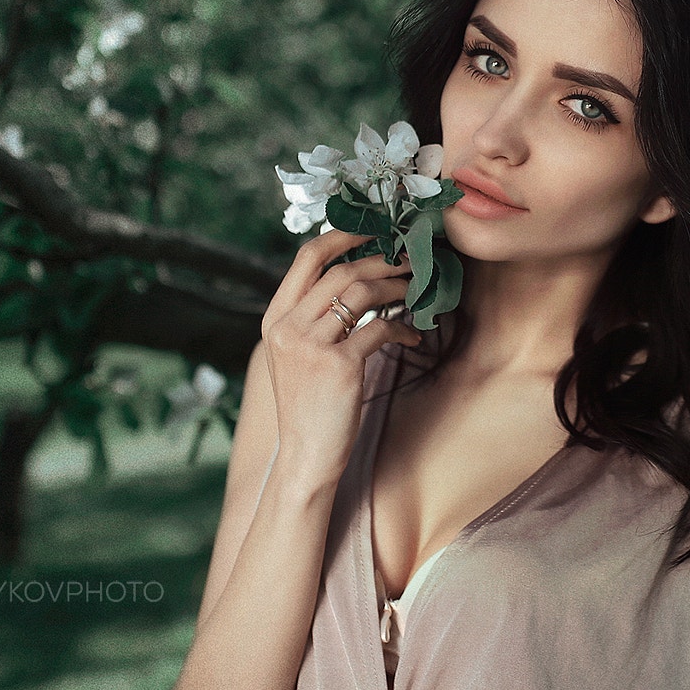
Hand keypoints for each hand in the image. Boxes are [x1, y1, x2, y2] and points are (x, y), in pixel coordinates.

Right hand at [260, 231, 421, 480]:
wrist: (305, 456)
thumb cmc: (309, 405)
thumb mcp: (296, 356)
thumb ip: (312, 318)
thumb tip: (352, 280)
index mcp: (274, 319)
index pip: (306, 258)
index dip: (342, 237)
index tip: (373, 233)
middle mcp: (287, 327)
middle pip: (340, 270)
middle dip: (380, 260)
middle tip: (408, 260)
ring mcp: (311, 346)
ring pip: (360, 292)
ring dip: (395, 288)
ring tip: (415, 291)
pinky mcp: (338, 366)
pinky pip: (380, 329)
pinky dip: (403, 327)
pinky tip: (414, 334)